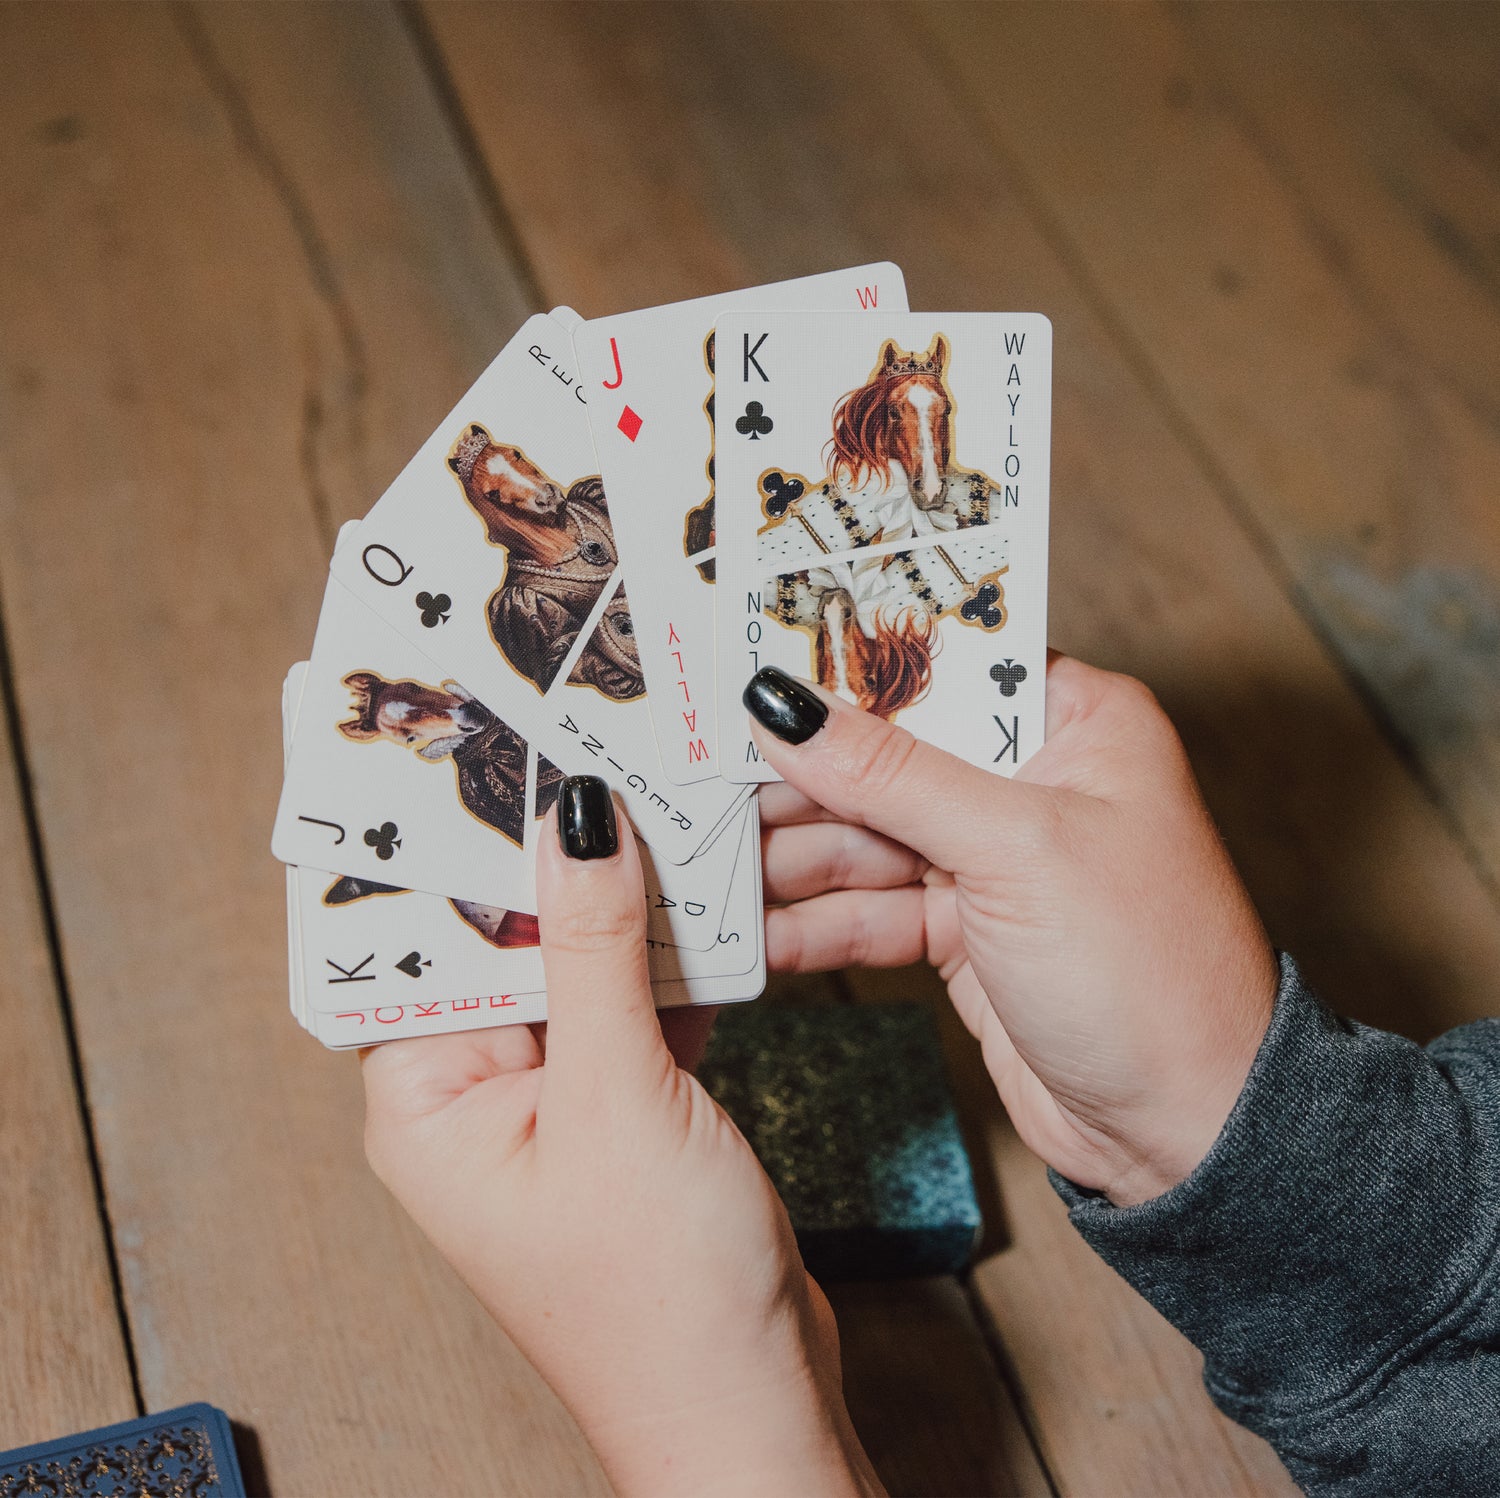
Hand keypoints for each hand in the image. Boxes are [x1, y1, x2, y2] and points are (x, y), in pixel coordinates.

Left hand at [361, 777, 878, 1497]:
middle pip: (507, 939)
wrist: (753, 1406)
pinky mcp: (625, 1107)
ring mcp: (555, 1100)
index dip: (452, 842)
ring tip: (661, 795)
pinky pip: (636, 1003)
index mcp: (426, 1101)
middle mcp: (476, 1094)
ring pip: (582, 964)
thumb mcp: (618, 1101)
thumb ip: (596, 952)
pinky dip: (672, 955)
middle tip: (595, 744)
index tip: (488, 744)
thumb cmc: (659, 1298)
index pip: (422, 939)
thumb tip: (574, 818)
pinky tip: (709, 890)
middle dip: (554, 854)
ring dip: (626, 897)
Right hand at [749, 656, 1277, 1207]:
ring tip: (705, 859)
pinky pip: (868, 909)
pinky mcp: (963, 932)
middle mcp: (1031, 780)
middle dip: (796, 775)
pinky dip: (812, 920)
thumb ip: (890, 775)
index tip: (746, 661)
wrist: (1187, 1129)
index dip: (842, 667)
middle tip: (696, 774)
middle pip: (885, 756)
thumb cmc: (1147, 969)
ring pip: (865, 837)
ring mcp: (993, 860)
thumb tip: (785, 707)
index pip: (937, 667)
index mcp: (1073, 721)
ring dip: (788, 855)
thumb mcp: (1013, 849)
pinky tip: (749, 929)